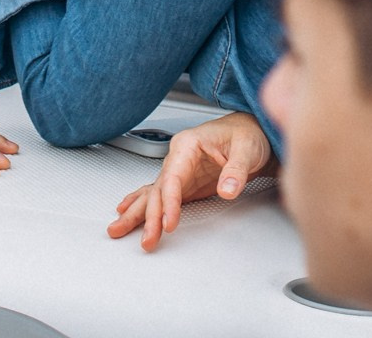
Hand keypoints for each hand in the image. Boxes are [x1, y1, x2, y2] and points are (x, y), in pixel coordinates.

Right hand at [106, 112, 273, 251]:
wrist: (253, 132)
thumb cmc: (247, 135)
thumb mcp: (247, 150)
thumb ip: (236, 170)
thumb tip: (226, 189)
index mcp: (188, 145)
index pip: (172, 177)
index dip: (169, 202)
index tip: (168, 222)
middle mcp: (178, 157)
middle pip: (158, 189)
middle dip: (150, 216)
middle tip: (148, 239)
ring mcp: (180, 171)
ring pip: (153, 194)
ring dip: (137, 213)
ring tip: (118, 228)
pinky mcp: (186, 183)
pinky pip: (160, 195)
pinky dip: (143, 204)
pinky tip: (128, 212)